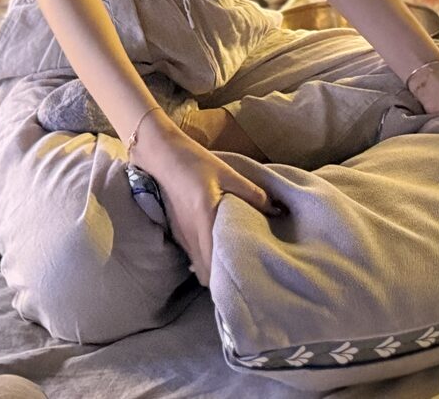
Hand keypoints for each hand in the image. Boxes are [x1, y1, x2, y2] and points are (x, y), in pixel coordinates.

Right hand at [132, 113, 282, 285]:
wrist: (161, 155)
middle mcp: (191, 236)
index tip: (250, 280)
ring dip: (214, 272)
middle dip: (223, 282)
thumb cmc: (194, 162)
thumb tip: (277, 211)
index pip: (215, 265)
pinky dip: (205, 261)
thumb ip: (252, 193)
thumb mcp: (227, 173)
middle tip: (245, 276)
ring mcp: (182, 237)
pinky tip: (218, 251)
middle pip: (206, 276)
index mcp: (205, 221)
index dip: (230, 279)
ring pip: (199, 268)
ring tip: (234, 267)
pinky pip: (193, 257)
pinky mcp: (178, 233)